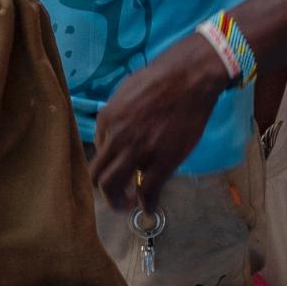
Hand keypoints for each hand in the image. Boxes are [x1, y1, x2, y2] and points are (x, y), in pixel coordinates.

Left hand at [90, 36, 229, 210]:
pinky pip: (149, 190)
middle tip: (115, 197)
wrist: (189, 77)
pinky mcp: (162, 161)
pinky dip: (147, 204)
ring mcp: (138, 152)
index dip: (108, 164)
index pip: (98, 152)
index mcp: (107, 120)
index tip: (119, 168)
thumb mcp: (125, 92)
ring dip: (118, 202)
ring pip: (113, 187)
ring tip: (128, 204)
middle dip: (105, 191)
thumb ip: (116, 116)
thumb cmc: (160, 78)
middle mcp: (116, 139)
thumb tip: (115, 134)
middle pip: (97, 176)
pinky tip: (150, 209)